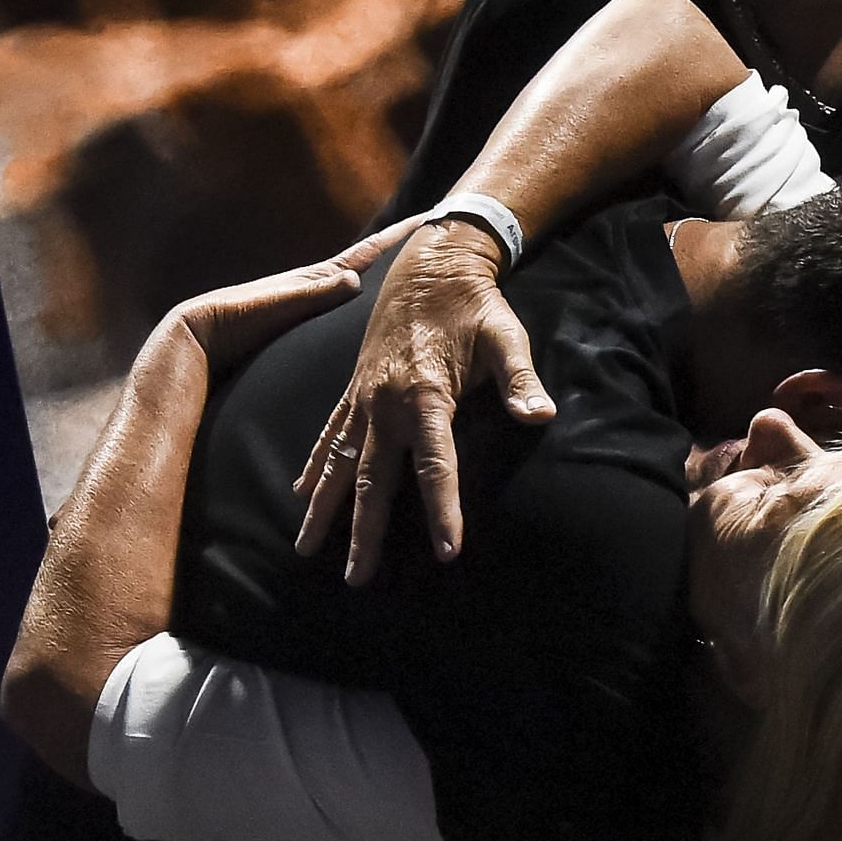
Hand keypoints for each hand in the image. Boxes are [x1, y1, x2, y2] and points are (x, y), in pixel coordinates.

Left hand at [151, 217, 420, 383]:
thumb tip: (355, 279)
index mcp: (319, 278)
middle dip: (404, 255)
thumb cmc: (237, 317)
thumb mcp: (279, 302)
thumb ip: (315, 292)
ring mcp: (315, 306)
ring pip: (363, 290)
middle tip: (438, 242)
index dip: (398, 236)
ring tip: (421, 277)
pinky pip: (349, 313)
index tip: (429, 219)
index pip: (369, 253)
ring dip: (390, 283)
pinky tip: (380, 319)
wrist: (203, 335)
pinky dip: (370, 308)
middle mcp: (320, 288)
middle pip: (373, 267)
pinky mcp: (307, 327)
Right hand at [294, 218, 553, 585]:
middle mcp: (386, 402)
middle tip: (358, 579)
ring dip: (322, 508)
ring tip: (304, 549)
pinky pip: (328, 434)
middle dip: (364, 532)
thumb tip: (542, 417)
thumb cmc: (475, 303)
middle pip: (374, 479)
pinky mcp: (353, 389)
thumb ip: (521, 381)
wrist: (433, 261)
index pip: (436, 464)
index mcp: (427, 394)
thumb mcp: (506, 336)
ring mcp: (364, 397)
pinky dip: (314, 466)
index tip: (445, 552)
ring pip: (340, 464)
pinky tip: (299, 493)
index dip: (443, 509)